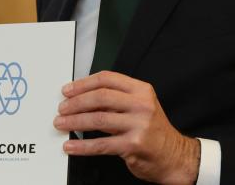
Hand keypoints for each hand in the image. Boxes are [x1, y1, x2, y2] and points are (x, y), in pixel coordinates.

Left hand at [53, 71, 199, 184]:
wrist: (173, 156)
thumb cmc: (153, 131)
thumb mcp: (140, 107)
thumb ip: (116, 100)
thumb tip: (83, 98)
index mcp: (141, 90)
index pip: (107, 79)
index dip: (84, 83)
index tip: (68, 90)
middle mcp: (141, 105)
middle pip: (100, 97)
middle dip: (76, 102)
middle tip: (62, 108)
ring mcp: (138, 125)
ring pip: (98, 119)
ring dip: (75, 122)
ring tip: (61, 124)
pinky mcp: (133, 145)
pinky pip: (101, 144)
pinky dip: (82, 146)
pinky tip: (71, 146)